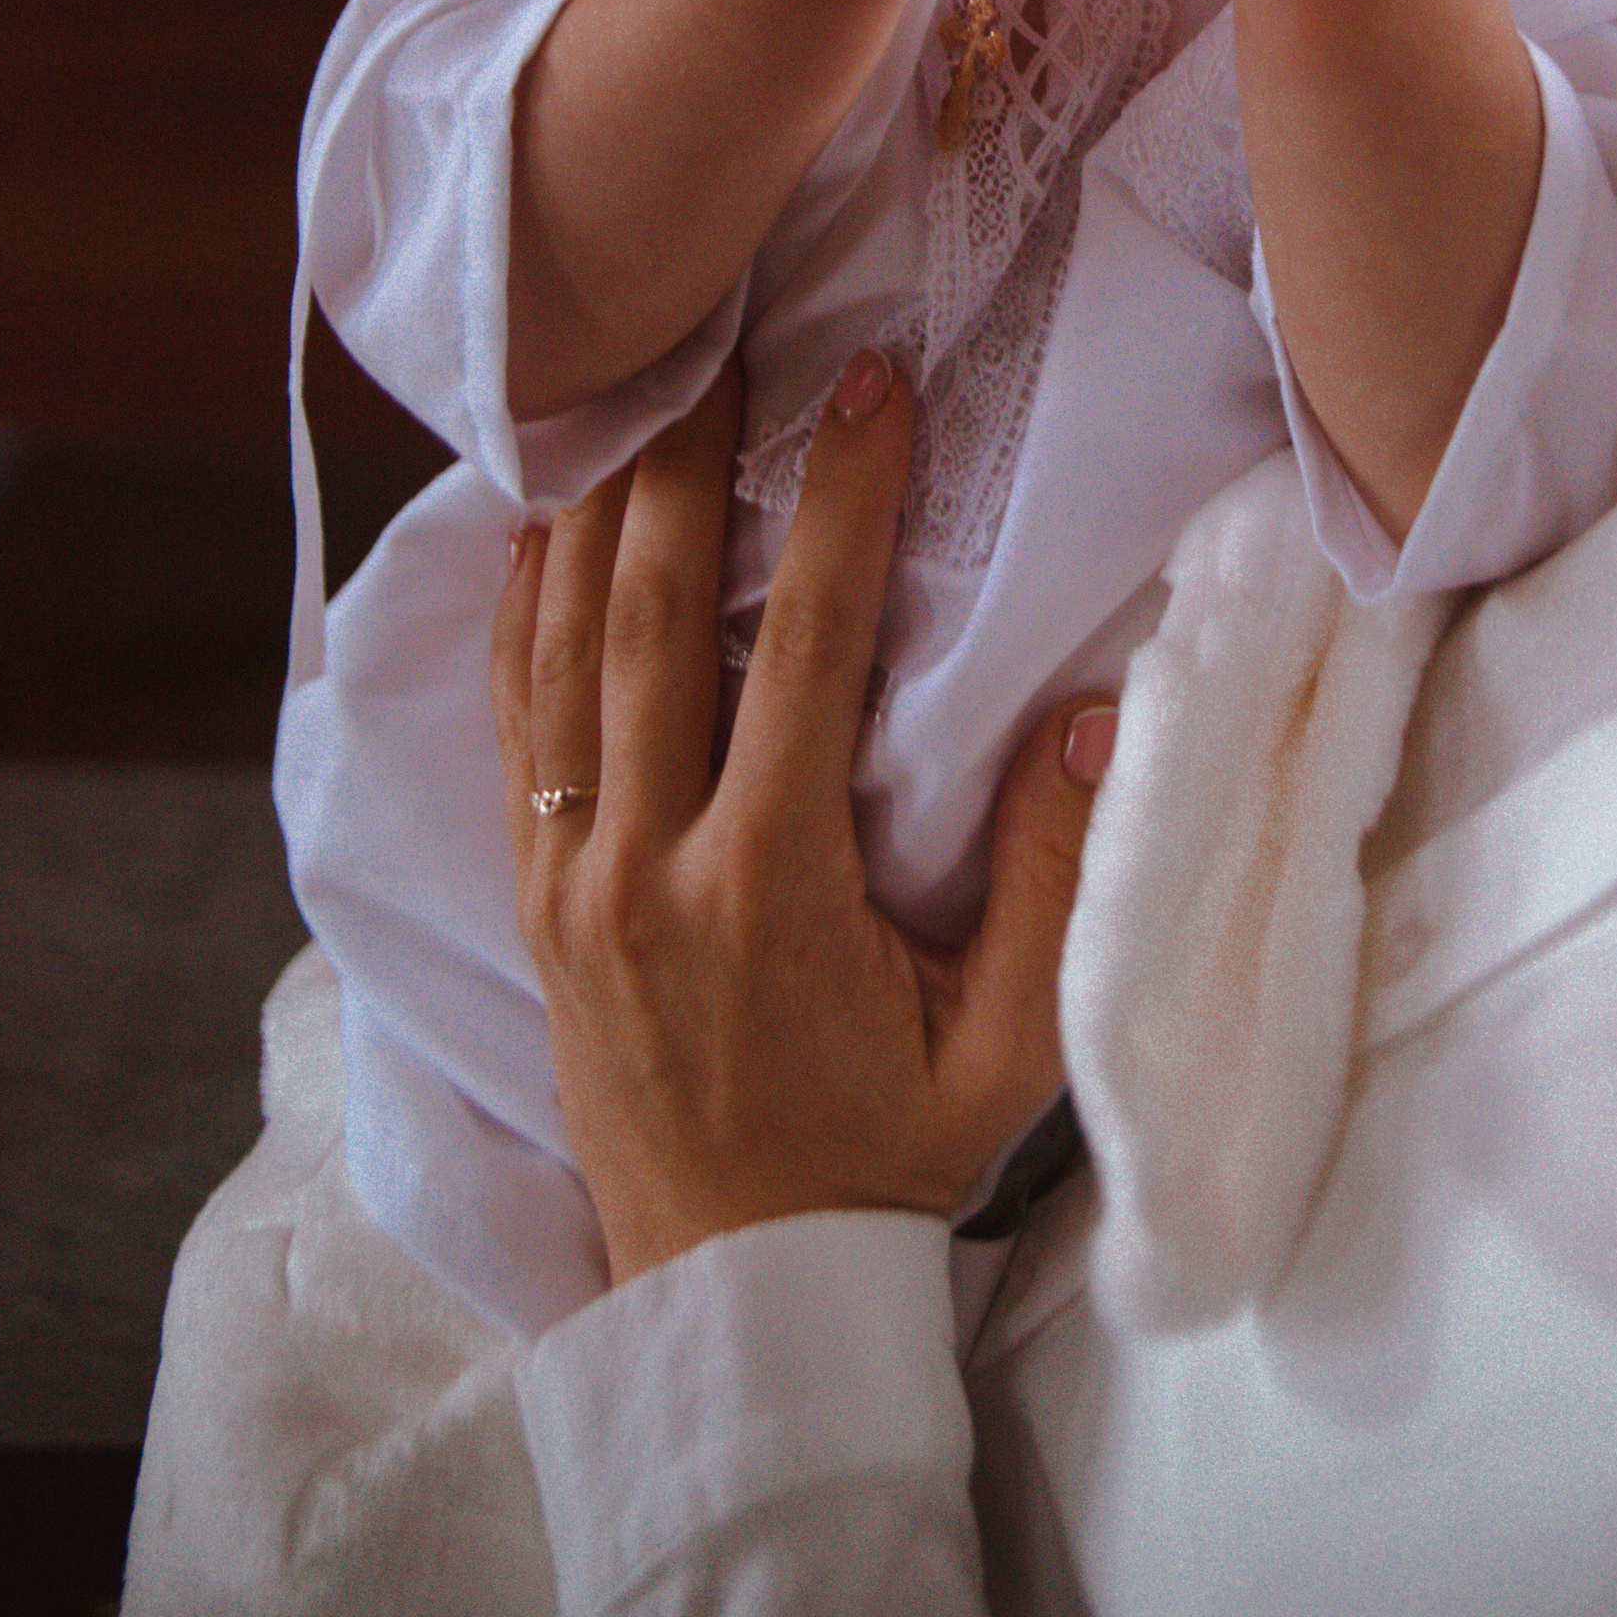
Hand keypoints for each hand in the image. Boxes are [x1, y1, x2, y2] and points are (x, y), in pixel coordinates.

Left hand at [491, 353, 1114, 1278]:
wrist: (732, 1296)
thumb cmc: (885, 1161)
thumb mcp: (1007, 1050)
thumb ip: (1048, 879)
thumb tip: (1098, 710)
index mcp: (766, 888)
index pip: (807, 649)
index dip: (846, 503)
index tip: (877, 382)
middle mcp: (644, 865)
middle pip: (656, 611)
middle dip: (695, 451)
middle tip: (727, 319)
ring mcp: (569, 878)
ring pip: (565, 647)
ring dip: (603, 501)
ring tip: (634, 371)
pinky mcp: (534, 895)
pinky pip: (517, 720)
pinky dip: (523, 605)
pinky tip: (542, 518)